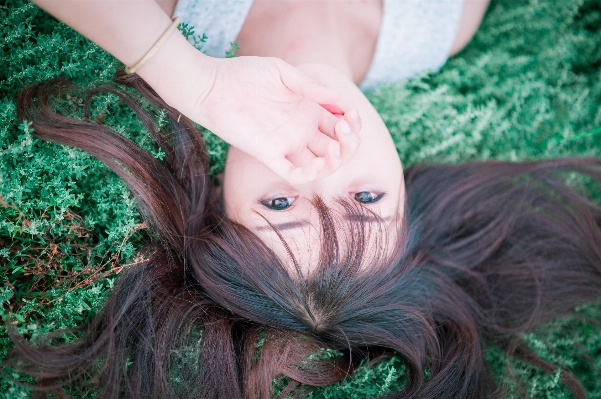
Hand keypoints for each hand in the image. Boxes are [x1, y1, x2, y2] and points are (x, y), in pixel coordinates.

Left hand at [185, 56, 360, 184]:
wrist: (213, 86)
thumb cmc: (245, 74)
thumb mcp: (283, 72)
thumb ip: (310, 85)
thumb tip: (338, 97)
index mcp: (308, 111)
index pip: (341, 125)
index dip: (353, 123)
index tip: (351, 111)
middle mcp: (301, 131)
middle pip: (337, 147)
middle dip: (350, 141)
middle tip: (345, 126)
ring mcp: (287, 145)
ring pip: (322, 164)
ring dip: (338, 160)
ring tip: (337, 146)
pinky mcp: (270, 155)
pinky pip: (296, 174)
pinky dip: (312, 174)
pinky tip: (321, 163)